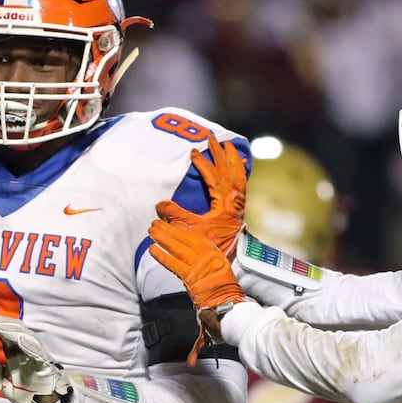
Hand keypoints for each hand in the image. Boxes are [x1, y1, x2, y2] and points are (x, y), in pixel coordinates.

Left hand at [0, 313, 70, 402]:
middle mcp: (27, 348)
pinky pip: (39, 352)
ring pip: (25, 336)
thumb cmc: (29, 391)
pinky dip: (29, 345)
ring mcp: (38, 355)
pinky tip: (19, 339)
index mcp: (15, 350)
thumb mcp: (0, 380)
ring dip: (10, 329)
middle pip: (13, 328)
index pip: (2, 332)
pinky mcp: (47, 365)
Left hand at [147, 219, 245, 313]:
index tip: (172, 222)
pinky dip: (161, 255)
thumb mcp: (220, 266)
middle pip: (184, 239)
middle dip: (168, 230)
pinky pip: (172, 263)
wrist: (227, 302)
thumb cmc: (224, 289)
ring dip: (162, 238)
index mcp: (214, 251)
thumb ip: (207, 257)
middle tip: (156, 224)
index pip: (196, 235)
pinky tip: (152, 249)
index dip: (182, 228)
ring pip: (177, 247)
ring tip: (151, 232)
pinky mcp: (189, 276)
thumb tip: (192, 251)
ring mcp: (197, 265)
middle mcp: (206, 255)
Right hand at [155, 136, 249, 255]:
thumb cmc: (208, 247)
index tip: (193, 153)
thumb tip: (159, 204)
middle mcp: (235, 201)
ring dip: (232, 159)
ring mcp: (239, 204)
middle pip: (229, 171)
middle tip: (212, 138)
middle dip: (220, 153)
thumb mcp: (191, 230)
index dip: (204, 164)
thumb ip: (176, 215)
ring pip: (239, 175)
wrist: (222, 264)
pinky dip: (240, 171)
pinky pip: (242, 183)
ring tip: (228, 145)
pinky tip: (239, 164)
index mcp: (225, 203)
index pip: (214, 177)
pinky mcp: (239, 208)